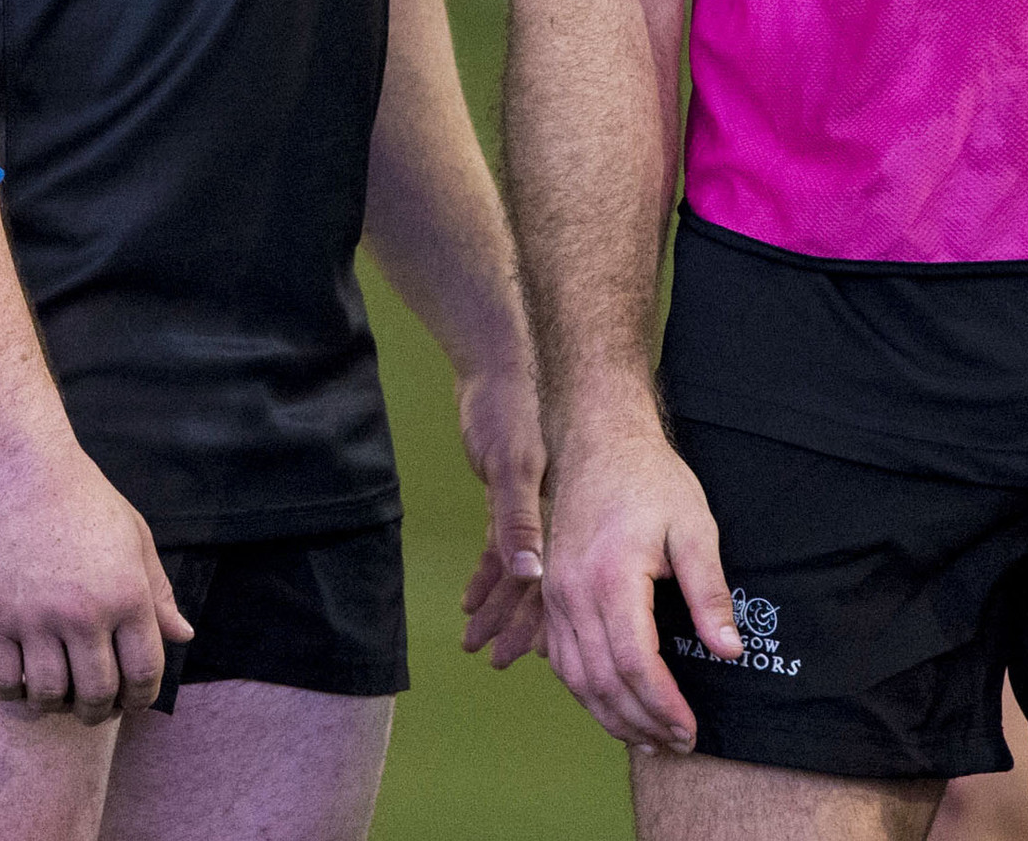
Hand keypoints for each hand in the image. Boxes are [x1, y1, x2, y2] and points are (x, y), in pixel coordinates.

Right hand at [0, 428, 195, 724]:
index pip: (144, 673)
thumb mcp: (135, 537)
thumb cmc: (83, 499)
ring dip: (57, 705)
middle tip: (94, 704)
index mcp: (127, 594)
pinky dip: (15, 694)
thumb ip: (159, 593)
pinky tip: (24, 681)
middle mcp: (84, 613)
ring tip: (59, 693)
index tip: (133, 698)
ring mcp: (35, 618)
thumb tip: (183, 637)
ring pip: (49, 695)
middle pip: (97, 694)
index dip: (142, 697)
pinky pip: (3, 682)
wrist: (17, 468)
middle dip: (101, 710)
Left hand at [455, 362, 549, 668]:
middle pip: (534, 588)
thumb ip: (516, 518)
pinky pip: (500, 547)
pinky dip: (487, 574)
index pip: (551, 584)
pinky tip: (473, 600)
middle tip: (496, 661)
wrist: (500, 366)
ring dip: (498, 607)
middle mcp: (545, 519)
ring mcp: (529, 510)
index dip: (541, 624)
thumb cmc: (510, 409)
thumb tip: (527, 573)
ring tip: (479, 644)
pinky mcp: (509, 498)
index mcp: (554, 516)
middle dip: (515, 626)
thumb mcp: (511, 463)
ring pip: (516, 573)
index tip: (531, 658)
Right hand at [542, 424, 741, 753]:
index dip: (663, 706)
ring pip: (575, 677)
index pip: (636, 664)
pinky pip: (561, 658)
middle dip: (640, 722)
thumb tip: (729, 650)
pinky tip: (613, 704)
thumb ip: (709, 592)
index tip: (690, 730)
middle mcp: (572, 592)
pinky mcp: (549, 592)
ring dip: (610, 715)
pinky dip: (586, 691)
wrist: (597, 441)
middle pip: (602, 681)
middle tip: (676, 744)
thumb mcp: (694, 527)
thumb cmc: (651, 481)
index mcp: (611, 577)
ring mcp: (554, 593)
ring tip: (648, 738)